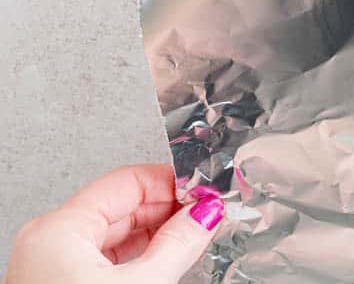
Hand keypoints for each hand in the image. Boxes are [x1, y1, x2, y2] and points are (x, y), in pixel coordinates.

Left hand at [4, 165, 219, 283]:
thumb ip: (180, 243)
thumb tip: (204, 214)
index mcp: (59, 230)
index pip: (129, 181)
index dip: (174, 183)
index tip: (208, 192)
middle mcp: (49, 243)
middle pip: (122, 206)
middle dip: (169, 210)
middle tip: (208, 217)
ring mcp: (51, 268)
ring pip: (115, 235)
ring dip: (156, 235)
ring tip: (192, 241)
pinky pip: (104, 259)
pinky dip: (137, 258)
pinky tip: (164, 264)